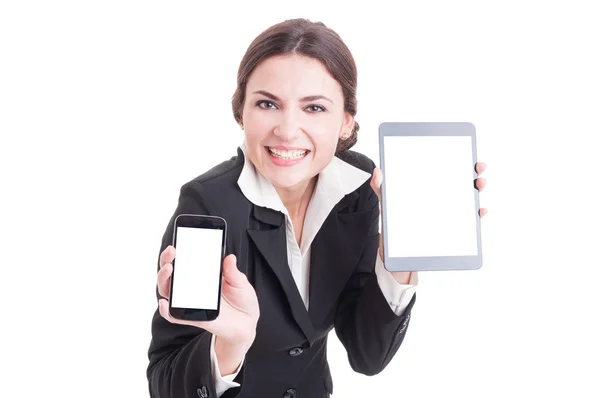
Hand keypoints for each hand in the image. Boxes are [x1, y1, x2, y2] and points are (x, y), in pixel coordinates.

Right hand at [157, 246, 259, 369]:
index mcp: (203, 276)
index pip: (184, 262)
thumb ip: (233, 272)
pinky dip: (166, 311)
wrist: (247, 322)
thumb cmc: (242, 299)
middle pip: (171, 274)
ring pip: (169, 291)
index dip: (176, 253)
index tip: (176, 244)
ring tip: (169, 269)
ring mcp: (191, 302)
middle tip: (171, 252)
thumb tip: (230, 257)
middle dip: (166, 261)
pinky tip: (165, 303)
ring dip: (164, 280)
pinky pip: (175, 316)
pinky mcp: (194, 318)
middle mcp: (192, 288)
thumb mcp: (241, 282)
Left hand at [370, 162, 487, 283]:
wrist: (396, 250)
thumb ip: (381, 188)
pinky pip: (468, 221)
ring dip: (477, 191)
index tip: (466, 155)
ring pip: (468, 199)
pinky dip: (476, 215)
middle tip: (477, 170)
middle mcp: (442, 197)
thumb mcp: (387, 203)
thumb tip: (377, 171)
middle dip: (474, 173)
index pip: (446, 170)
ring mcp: (449, 212)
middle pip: (462, 182)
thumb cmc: (394, 221)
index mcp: (428, 187)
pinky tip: (478, 211)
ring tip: (478, 186)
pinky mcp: (452, 228)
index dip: (459, 161)